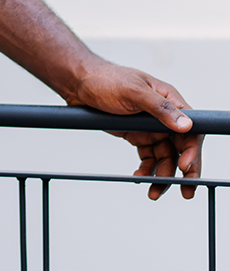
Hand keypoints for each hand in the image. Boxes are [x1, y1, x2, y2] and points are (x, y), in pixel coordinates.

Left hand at [69, 61, 201, 199]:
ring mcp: (150, 127)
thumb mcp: (133, 91)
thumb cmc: (105, 79)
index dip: (192, 150)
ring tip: (155, 191)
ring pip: (165, 157)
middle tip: (186, 190)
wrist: (78, 83)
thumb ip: (160, 108)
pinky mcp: (137, 135)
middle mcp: (162, 116)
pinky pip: (148, 157)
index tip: (185, 166)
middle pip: (181, 148)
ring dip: (163, 175)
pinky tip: (140, 177)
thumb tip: (185, 125)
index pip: (191, 129)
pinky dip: (147, 169)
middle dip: (185, 171)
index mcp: (168, 99)